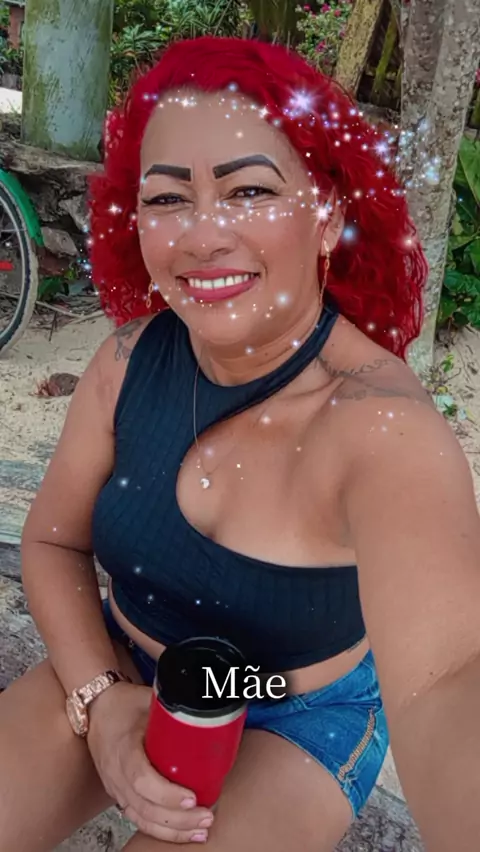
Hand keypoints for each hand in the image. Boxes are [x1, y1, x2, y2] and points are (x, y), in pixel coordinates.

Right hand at [87, 682, 214, 842]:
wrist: (97, 709)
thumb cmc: (124, 704)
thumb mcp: (148, 699)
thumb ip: (174, 706)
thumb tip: (205, 705)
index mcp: (124, 748)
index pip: (142, 780)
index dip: (167, 794)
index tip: (192, 798)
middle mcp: (117, 774)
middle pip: (145, 807)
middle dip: (178, 819)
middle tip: (207, 817)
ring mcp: (116, 788)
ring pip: (141, 819)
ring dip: (172, 830)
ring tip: (200, 831)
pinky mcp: (120, 795)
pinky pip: (138, 819)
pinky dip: (160, 830)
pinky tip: (182, 833)